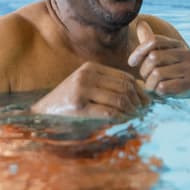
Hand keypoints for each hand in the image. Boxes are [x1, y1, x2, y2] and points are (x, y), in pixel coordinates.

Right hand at [30, 62, 150, 117]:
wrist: (43, 112)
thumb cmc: (69, 101)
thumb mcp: (89, 87)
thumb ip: (110, 85)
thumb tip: (140, 88)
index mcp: (90, 68)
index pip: (124, 76)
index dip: (139, 90)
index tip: (146, 101)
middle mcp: (86, 76)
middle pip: (123, 87)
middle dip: (137, 101)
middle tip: (144, 111)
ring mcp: (82, 90)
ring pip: (119, 99)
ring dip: (131, 110)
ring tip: (135, 117)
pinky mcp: (79, 107)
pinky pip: (108, 112)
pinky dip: (120, 117)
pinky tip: (123, 121)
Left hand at [127, 21, 189, 95]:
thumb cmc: (170, 70)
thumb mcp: (160, 55)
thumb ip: (149, 41)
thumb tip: (140, 23)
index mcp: (178, 44)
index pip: (154, 40)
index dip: (139, 51)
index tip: (131, 63)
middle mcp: (187, 54)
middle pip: (154, 57)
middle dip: (144, 70)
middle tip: (145, 78)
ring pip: (157, 73)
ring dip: (149, 83)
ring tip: (152, 86)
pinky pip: (164, 86)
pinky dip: (158, 91)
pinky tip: (160, 91)